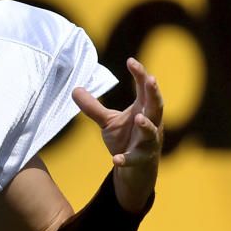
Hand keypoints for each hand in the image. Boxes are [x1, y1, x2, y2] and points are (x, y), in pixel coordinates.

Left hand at [72, 57, 163, 212]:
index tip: (131, 61)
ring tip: (138, 119)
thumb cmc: (126, 138)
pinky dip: (126, 159)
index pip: (144, 89)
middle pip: (156, 106)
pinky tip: (115, 159)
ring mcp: (148, 142)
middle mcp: (150, 123)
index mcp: (143, 109)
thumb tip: (74, 89)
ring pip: (151, 132)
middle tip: (151, 79)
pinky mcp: (142, 159)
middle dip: (154, 93)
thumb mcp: (108, 121)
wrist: (136, 169)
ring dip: (146, 125)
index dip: (140, 75)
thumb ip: (93, 106)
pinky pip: (135, 159)